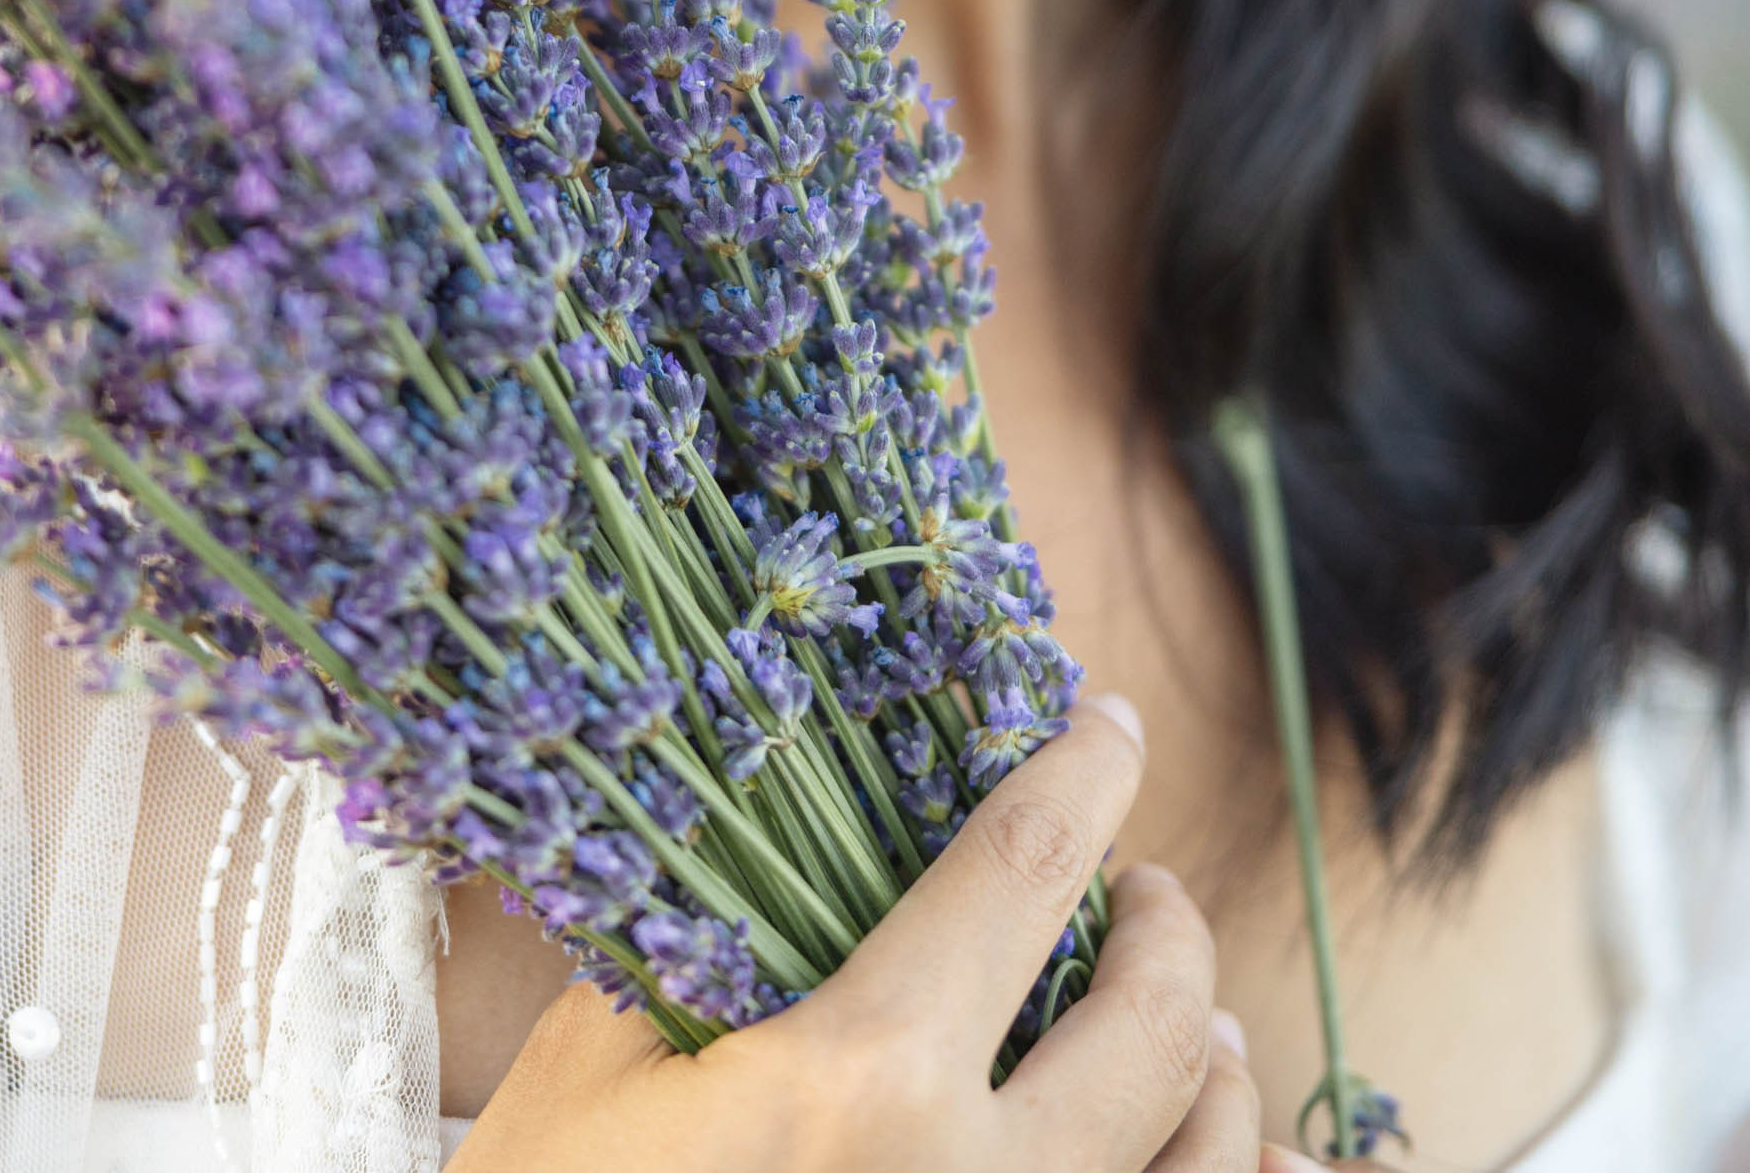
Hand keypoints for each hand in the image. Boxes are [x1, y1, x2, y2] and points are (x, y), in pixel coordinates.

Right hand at [452, 696, 1314, 1171]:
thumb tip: (806, 842)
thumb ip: (724, 946)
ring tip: (1187, 1019)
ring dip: (1208, 1064)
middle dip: (1164, 924)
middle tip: (1142, 885)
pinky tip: (1245, 1156)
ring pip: (1200, 1155)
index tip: (1106, 723)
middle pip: (1150, 1020)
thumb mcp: (608, 1053)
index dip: (1081, 772)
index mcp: (860, 1075)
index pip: (1020, 869)